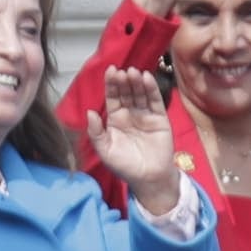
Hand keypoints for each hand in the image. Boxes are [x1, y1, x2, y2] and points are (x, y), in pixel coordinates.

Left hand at [94, 66, 186, 218]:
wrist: (149, 178)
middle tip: (122, 72)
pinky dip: (151, 89)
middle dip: (124, 82)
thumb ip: (96, 133)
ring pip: (140, 94)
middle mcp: (130, 114)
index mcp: (115, 119)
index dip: (111, 85)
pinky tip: (147, 78)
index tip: (110, 71)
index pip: (112, 97)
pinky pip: (155, 101)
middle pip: (126, 93)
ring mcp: (145, 115)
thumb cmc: (125, 166)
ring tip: (133, 72)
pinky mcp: (160, 118)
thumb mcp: (105, 151)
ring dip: (137, 82)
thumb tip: (89, 112)